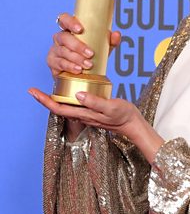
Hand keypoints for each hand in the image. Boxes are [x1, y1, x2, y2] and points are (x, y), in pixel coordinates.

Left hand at [29, 88, 165, 163]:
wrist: (133, 124)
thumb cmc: (124, 115)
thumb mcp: (111, 107)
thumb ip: (95, 102)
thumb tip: (77, 95)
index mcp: (84, 114)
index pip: (59, 108)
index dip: (45, 100)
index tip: (33, 92)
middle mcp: (82, 115)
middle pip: (58, 108)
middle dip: (44, 99)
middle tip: (33, 90)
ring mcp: (86, 114)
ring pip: (65, 107)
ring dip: (53, 99)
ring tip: (46, 89)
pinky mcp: (91, 112)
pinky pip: (74, 106)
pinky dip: (66, 99)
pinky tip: (67, 91)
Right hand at [47, 12, 120, 78]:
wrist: (80, 75)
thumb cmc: (88, 57)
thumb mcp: (101, 49)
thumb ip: (109, 42)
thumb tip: (116, 34)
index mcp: (70, 30)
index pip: (64, 19)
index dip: (70, 22)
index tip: (80, 29)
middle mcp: (60, 38)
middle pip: (64, 37)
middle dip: (78, 46)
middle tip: (90, 54)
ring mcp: (55, 50)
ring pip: (63, 51)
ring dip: (76, 58)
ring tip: (88, 65)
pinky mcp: (52, 62)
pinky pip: (60, 63)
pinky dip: (70, 66)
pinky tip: (78, 70)